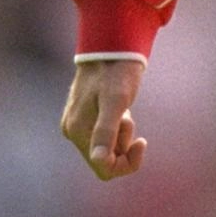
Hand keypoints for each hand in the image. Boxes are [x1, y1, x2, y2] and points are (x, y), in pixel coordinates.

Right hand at [60, 59, 146, 179]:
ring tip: (124, 109)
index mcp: (78, 131)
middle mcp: (73, 131)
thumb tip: (99, 160)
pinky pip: (105, 134)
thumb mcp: (117, 100)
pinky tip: (121, 108)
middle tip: (127, 115)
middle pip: (105, 159)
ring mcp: (77, 124)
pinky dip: (117, 126)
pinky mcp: (84, 117)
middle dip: (123, 142)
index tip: (143, 141)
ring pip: (106, 146)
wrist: (112, 48)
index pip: (104, 168)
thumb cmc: (117, 72)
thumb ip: (106, 131)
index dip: (127, 162)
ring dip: (121, 133)